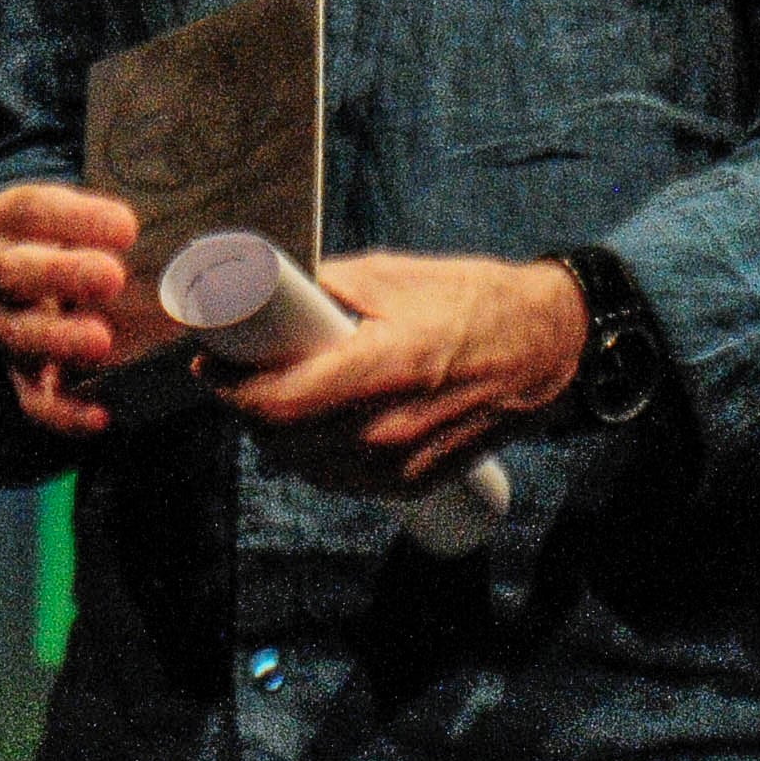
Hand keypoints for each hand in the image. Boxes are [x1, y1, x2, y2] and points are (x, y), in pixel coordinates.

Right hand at [0, 179, 140, 440]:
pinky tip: (102, 415)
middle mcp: (1, 276)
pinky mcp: (27, 382)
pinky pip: (36, 402)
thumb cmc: (114, 249)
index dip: (69, 216)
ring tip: (103, 342)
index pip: (25, 209)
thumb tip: (218, 203)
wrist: (103, 302)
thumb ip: (154, 212)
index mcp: (15, 224)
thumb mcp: (119, 226)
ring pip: (16, 335)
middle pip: (11, 270)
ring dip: (58, 338)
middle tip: (113, 278)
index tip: (130, 229)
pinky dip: (66, 411)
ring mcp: (10, 330)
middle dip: (60, 273)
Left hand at [209, 250, 583, 491]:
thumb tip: (271, 293)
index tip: (211, 364)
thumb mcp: (396, 276)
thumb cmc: (476, 303)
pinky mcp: (412, 483)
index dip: (231, 387)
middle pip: (281, 440)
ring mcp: (401, 464)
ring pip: (304, 467)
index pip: (279, 401)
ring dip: (277, 436)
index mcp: (383, 367)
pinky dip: (314, 458)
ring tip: (275, 397)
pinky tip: (315, 425)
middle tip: (237, 374)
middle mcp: (388, 428)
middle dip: (247, 408)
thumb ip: (328, 287)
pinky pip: (339, 482)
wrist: (548, 351)